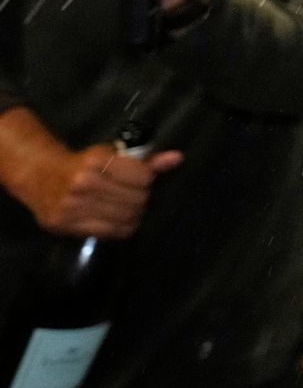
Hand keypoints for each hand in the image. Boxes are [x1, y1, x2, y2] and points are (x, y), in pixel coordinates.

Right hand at [21, 142, 184, 239]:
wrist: (39, 175)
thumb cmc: (82, 164)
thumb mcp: (111, 155)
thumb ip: (145, 160)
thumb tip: (177, 159)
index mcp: (95, 161)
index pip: (143, 178)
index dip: (147, 180)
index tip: (141, 179)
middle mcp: (82, 184)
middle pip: (137, 200)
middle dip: (142, 198)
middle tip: (135, 195)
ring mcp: (71, 206)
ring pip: (126, 218)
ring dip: (134, 215)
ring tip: (127, 207)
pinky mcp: (63, 225)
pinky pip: (109, 233)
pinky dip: (121, 228)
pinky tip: (117, 220)